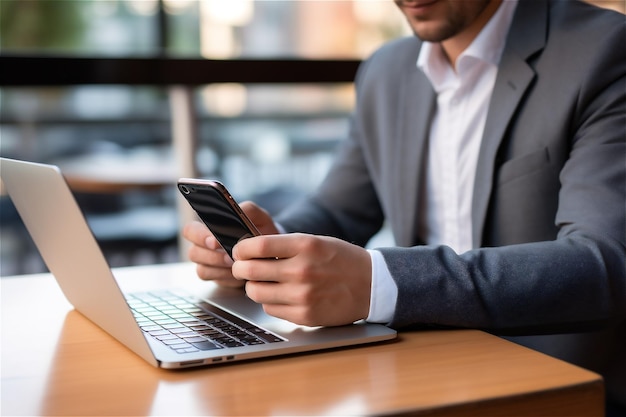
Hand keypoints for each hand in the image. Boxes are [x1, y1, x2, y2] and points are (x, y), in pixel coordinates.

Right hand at [183, 201, 278, 287]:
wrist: (274, 253)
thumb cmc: (263, 231)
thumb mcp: (260, 216)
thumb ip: (248, 210)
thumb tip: (234, 212)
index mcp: (209, 227)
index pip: (190, 230)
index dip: (199, 236)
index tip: (215, 241)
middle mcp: (205, 246)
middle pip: (193, 253)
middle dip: (211, 256)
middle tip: (229, 257)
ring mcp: (209, 264)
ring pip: (202, 269)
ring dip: (220, 268)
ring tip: (236, 264)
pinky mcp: (217, 278)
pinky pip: (214, 280)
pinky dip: (227, 278)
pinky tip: (238, 273)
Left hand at [232, 233, 371, 326]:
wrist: (372, 285)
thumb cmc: (341, 260)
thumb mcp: (315, 242)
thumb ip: (285, 245)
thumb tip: (248, 250)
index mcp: (304, 246)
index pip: (257, 246)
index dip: (241, 248)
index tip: (239, 250)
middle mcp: (302, 270)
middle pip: (250, 270)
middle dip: (240, 268)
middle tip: (242, 268)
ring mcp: (302, 295)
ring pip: (256, 293)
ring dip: (254, 287)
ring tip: (263, 282)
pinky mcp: (305, 315)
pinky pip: (271, 309)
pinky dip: (270, 302)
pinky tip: (281, 295)